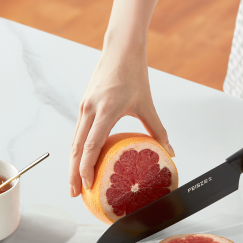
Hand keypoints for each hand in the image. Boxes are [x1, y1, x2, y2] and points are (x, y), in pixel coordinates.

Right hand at [69, 45, 174, 196]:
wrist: (121, 50)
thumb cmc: (134, 74)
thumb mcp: (147, 104)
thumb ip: (158, 130)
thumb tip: (170, 152)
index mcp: (106, 109)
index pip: (91, 144)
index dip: (87, 166)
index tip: (88, 184)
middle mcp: (90, 108)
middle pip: (77, 147)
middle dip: (74, 172)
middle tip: (75, 193)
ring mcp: (84, 106)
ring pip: (74, 140)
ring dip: (72, 162)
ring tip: (75, 182)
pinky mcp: (84, 104)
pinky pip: (77, 131)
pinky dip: (76, 149)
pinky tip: (80, 160)